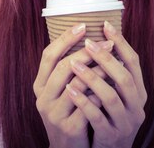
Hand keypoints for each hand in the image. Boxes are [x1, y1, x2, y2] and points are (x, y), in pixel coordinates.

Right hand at [33, 23, 113, 147]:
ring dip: (99, 70)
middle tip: (107, 42)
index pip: (48, 55)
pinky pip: (89, 105)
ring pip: (78, 85)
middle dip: (88, 52)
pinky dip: (102, 92)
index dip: (64, 38)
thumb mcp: (59, 92)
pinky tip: (114, 84)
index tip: (83, 25)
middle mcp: (43, 99)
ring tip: (114, 60)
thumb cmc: (68, 114)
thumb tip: (86, 39)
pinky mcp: (70, 128)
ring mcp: (55, 114)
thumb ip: (66, 71)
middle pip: (64, 67)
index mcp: (39, 86)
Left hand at [66, 21, 146, 147]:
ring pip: (111, 97)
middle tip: (87, 42)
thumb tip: (99, 38)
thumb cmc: (110, 116)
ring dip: (92, 78)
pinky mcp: (111, 136)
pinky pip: (97, 118)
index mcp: (139, 92)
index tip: (105, 25)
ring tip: (74, 64)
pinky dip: (84, 102)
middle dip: (105, 58)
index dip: (121, 42)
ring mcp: (125, 123)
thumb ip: (112, 72)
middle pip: (124, 78)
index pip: (134, 62)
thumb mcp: (117, 94)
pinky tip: (70, 90)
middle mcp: (136, 107)